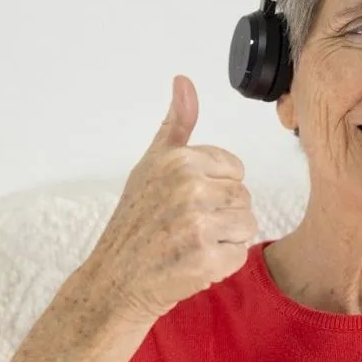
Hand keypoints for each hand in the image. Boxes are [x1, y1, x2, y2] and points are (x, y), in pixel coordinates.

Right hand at [84, 75, 258, 323]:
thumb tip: (184, 80)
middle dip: (221, 214)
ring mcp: (198, 225)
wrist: (114, 280)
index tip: (186, 201)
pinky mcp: (206, 260)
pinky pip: (241, 254)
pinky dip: (222, 264)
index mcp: (180, 160)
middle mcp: (189, 188)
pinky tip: (193, 263)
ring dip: (225, 238)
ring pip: (248, 224)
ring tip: (190, 244)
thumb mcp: (151, 165)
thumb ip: (176, 124)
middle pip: (244, 197)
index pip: (236, 170)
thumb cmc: (135, 222)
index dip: (216, 188)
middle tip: (185, 226)